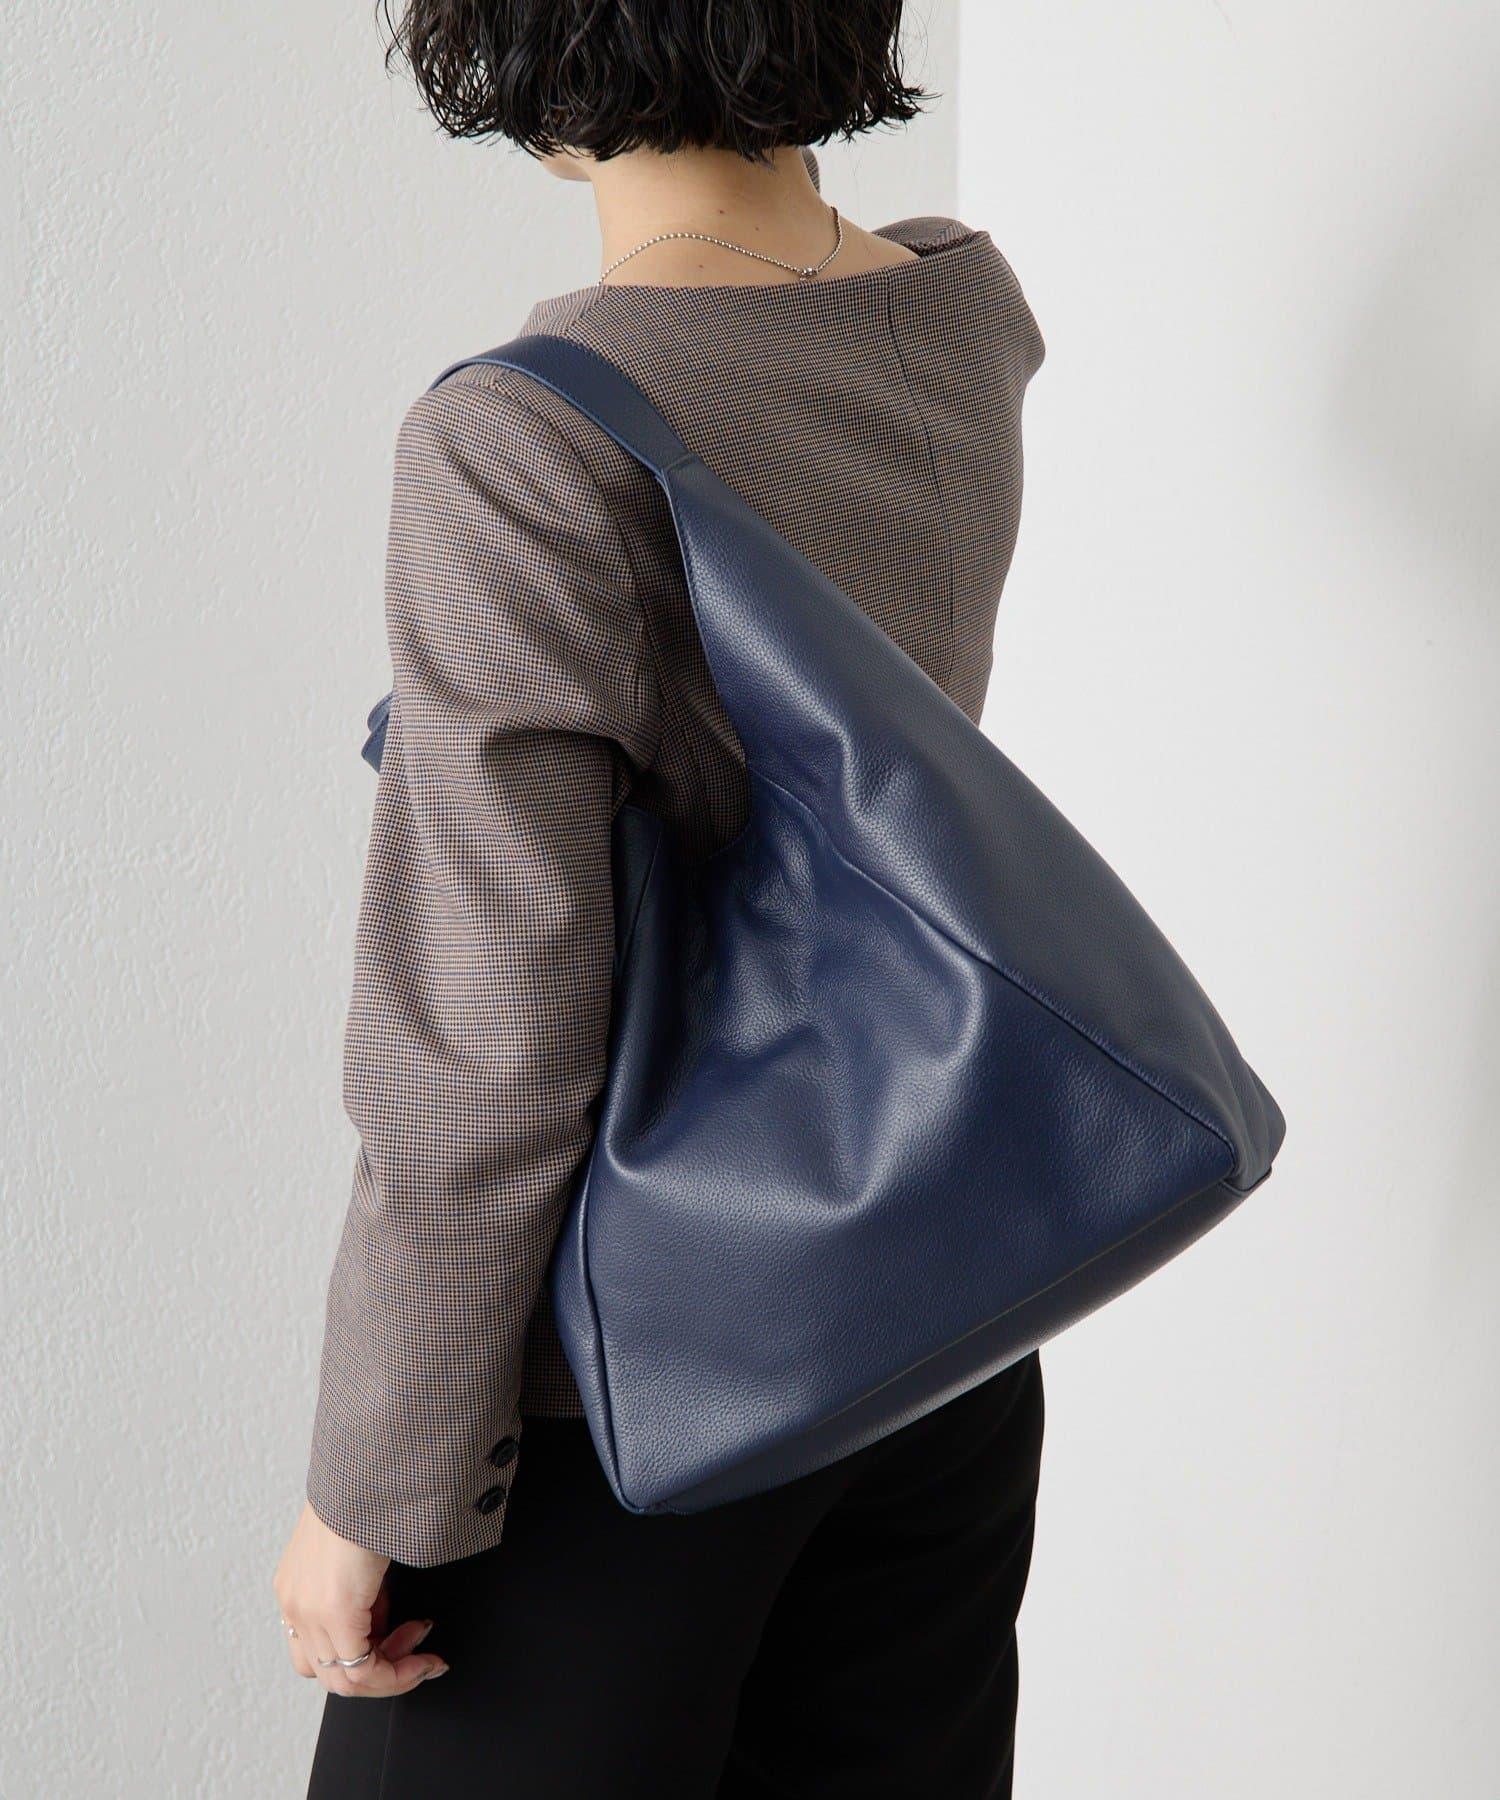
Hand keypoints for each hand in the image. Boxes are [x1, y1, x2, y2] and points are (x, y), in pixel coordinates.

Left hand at [274, 1503, 447, 1696]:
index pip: (321, 1651)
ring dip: (391, 1674)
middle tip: (416, 1647)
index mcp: (296, 1587)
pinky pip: (362, 1671)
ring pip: (344, 1681)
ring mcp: (307, 1610)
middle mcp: (294, 1604)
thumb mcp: (359, 1551)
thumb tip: (383, 1619)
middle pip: (329, 1673)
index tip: (405, 1641)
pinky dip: (397, 1674)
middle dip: (382, 1669)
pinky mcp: (332, 1609)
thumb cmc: (370, 1495)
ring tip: (423, 1648)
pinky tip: (422, 1656)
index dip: (368, 1656)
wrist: (371, 1468)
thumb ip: (361, 1589)